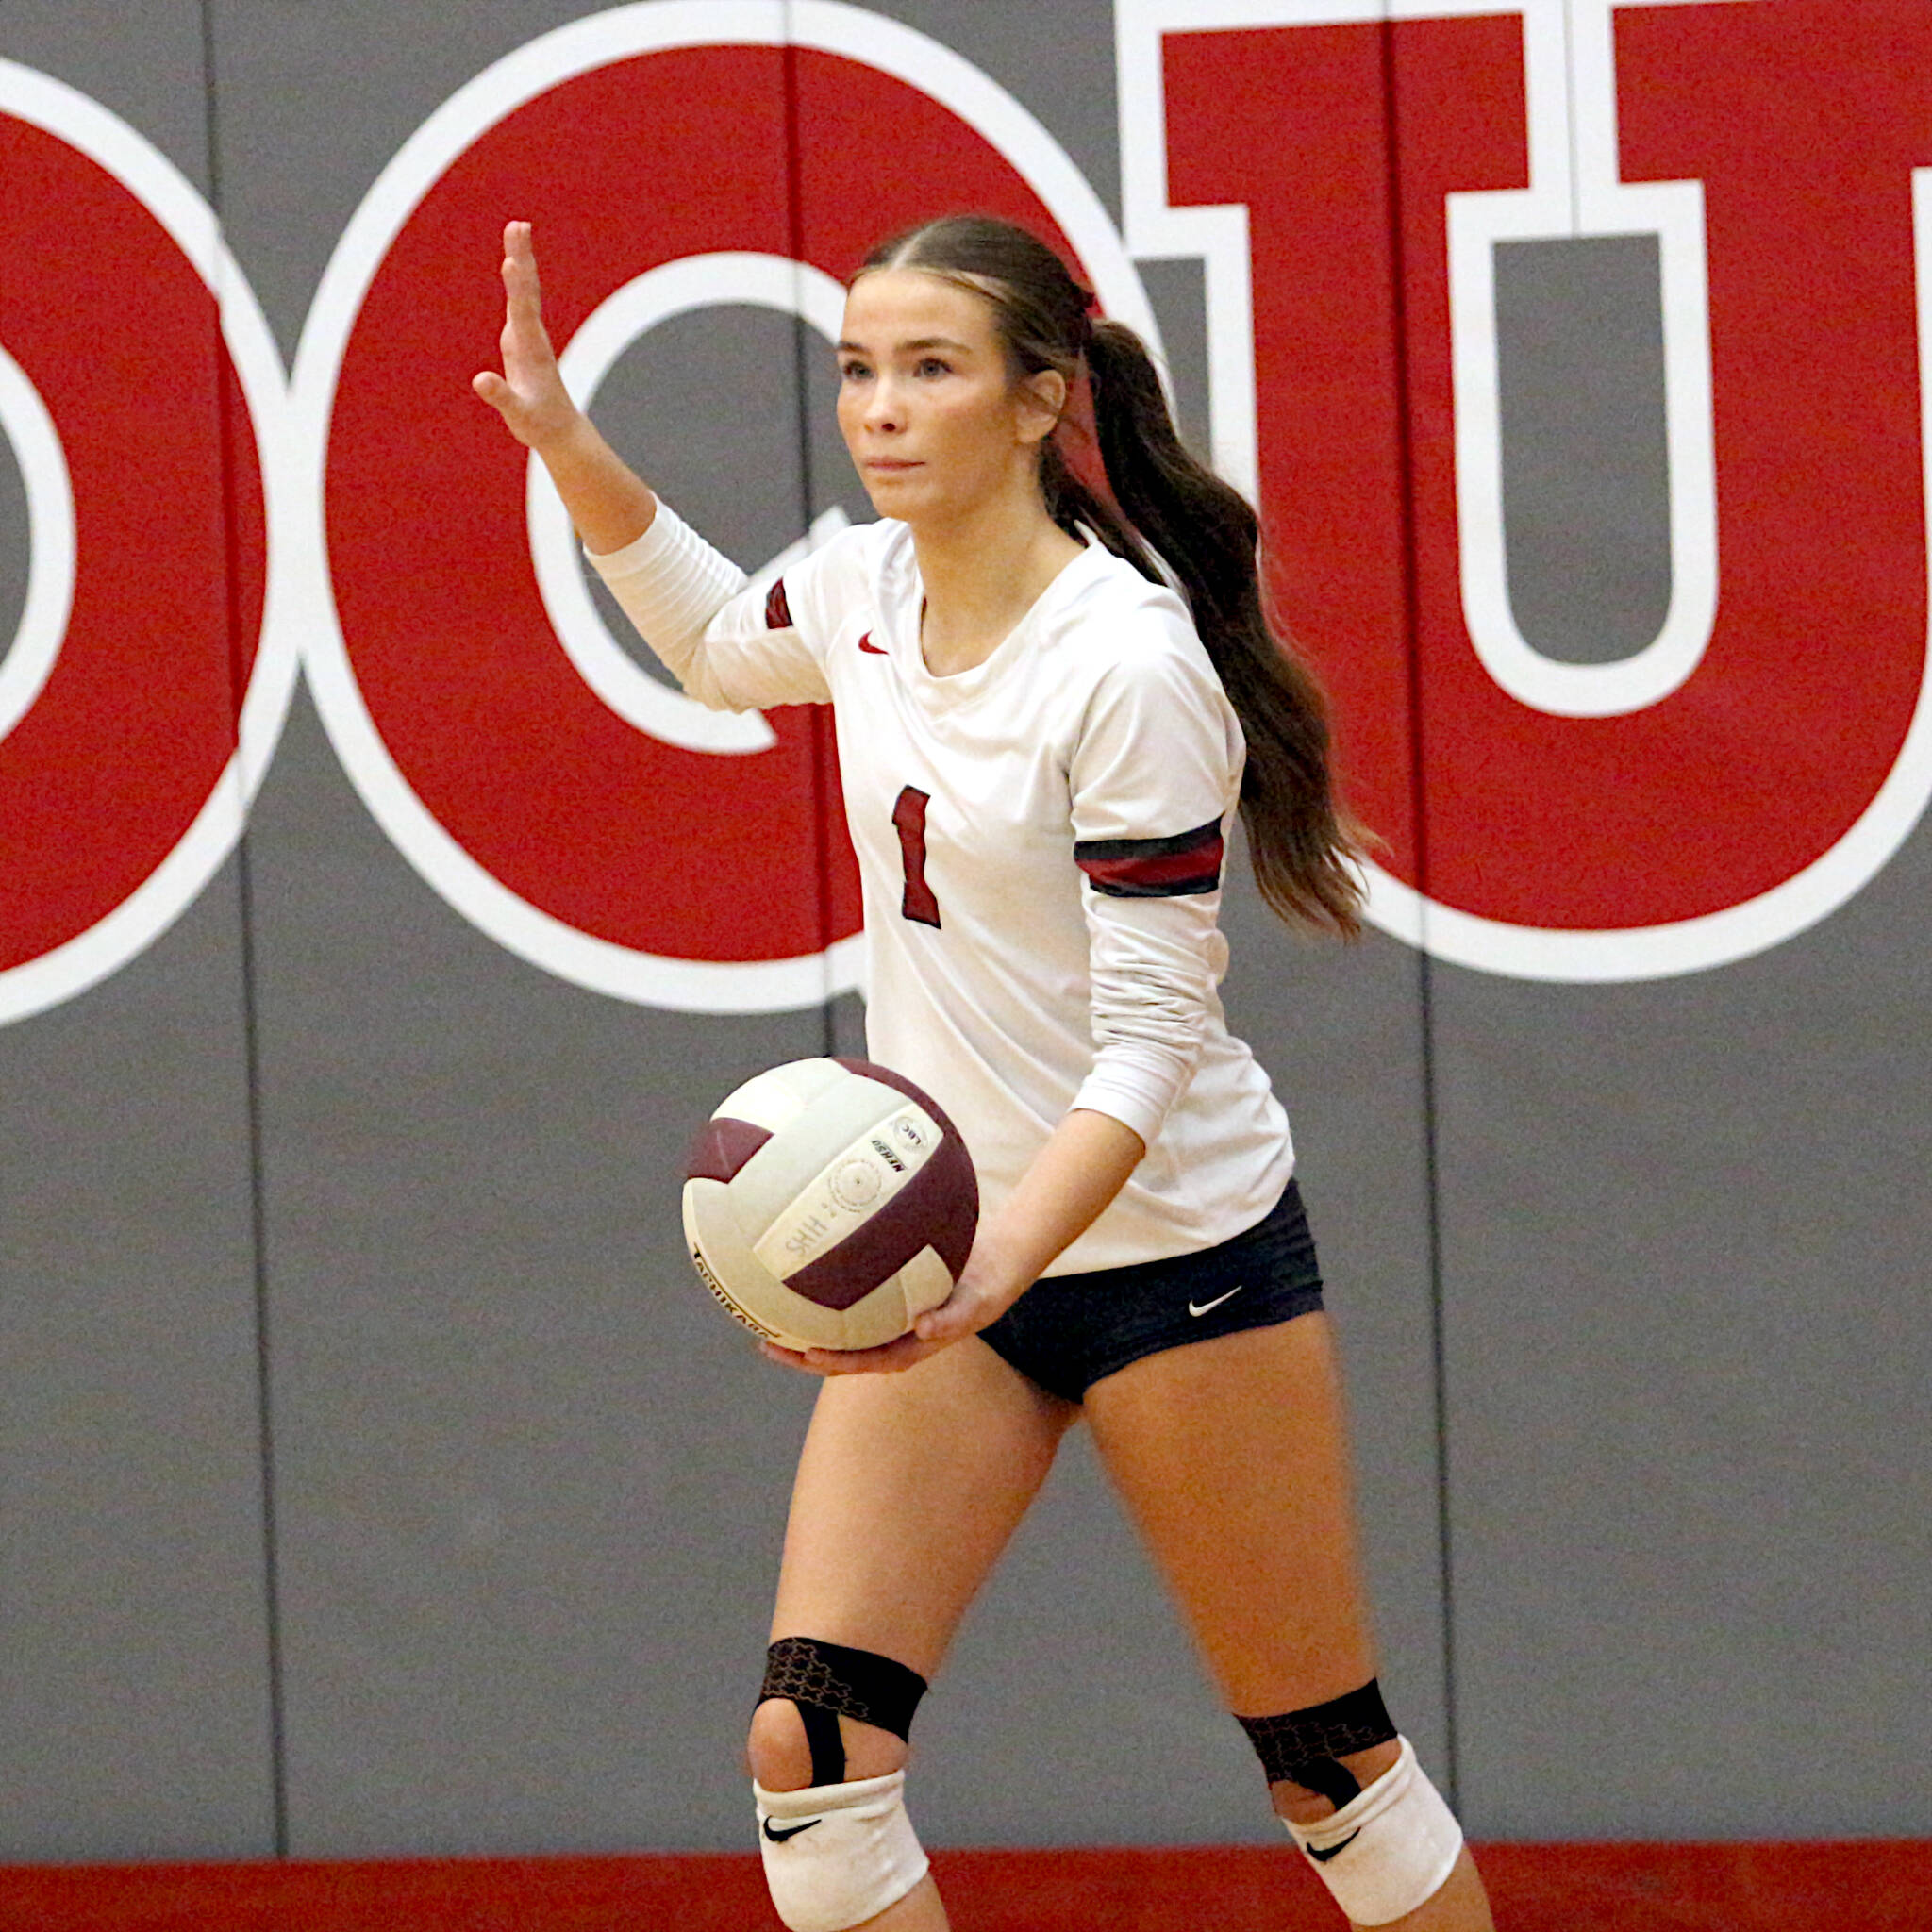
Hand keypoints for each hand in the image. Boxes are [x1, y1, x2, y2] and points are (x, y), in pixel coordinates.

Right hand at [472, 220, 579, 450]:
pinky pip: (519, 300)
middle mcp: (531, 337)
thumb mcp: (518, 415)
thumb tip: (480, 380)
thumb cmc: (539, 424)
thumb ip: (501, 397)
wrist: (560, 430)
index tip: (513, 260)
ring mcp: (528, 336)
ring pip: (525, 291)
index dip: (517, 286)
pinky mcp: (522, 339)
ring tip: (517, 228)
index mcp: (530, 351)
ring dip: (520, 259)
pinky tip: (513, 260)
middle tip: (519, 224)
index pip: (523, 312)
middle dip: (522, 257)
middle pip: (526, 290)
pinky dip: (516, 278)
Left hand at [758, 1237, 1028, 1377]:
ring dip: (802, 1325)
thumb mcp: (976, 1305)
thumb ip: (951, 1319)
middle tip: (764, 1342)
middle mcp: (889, 1338)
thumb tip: (922, 1326)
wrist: (995, 1263)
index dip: (832, 1362)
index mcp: (907, 1349)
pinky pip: (846, 1295)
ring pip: (836, 1327)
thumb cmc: (986, 1288)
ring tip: (765, 1311)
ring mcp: (884, 1319)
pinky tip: (801, 1266)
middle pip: (838, 1352)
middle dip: (800, 1353)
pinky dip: (822, 1289)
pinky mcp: (883, 1297)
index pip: (861, 1363)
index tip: (805, 1354)